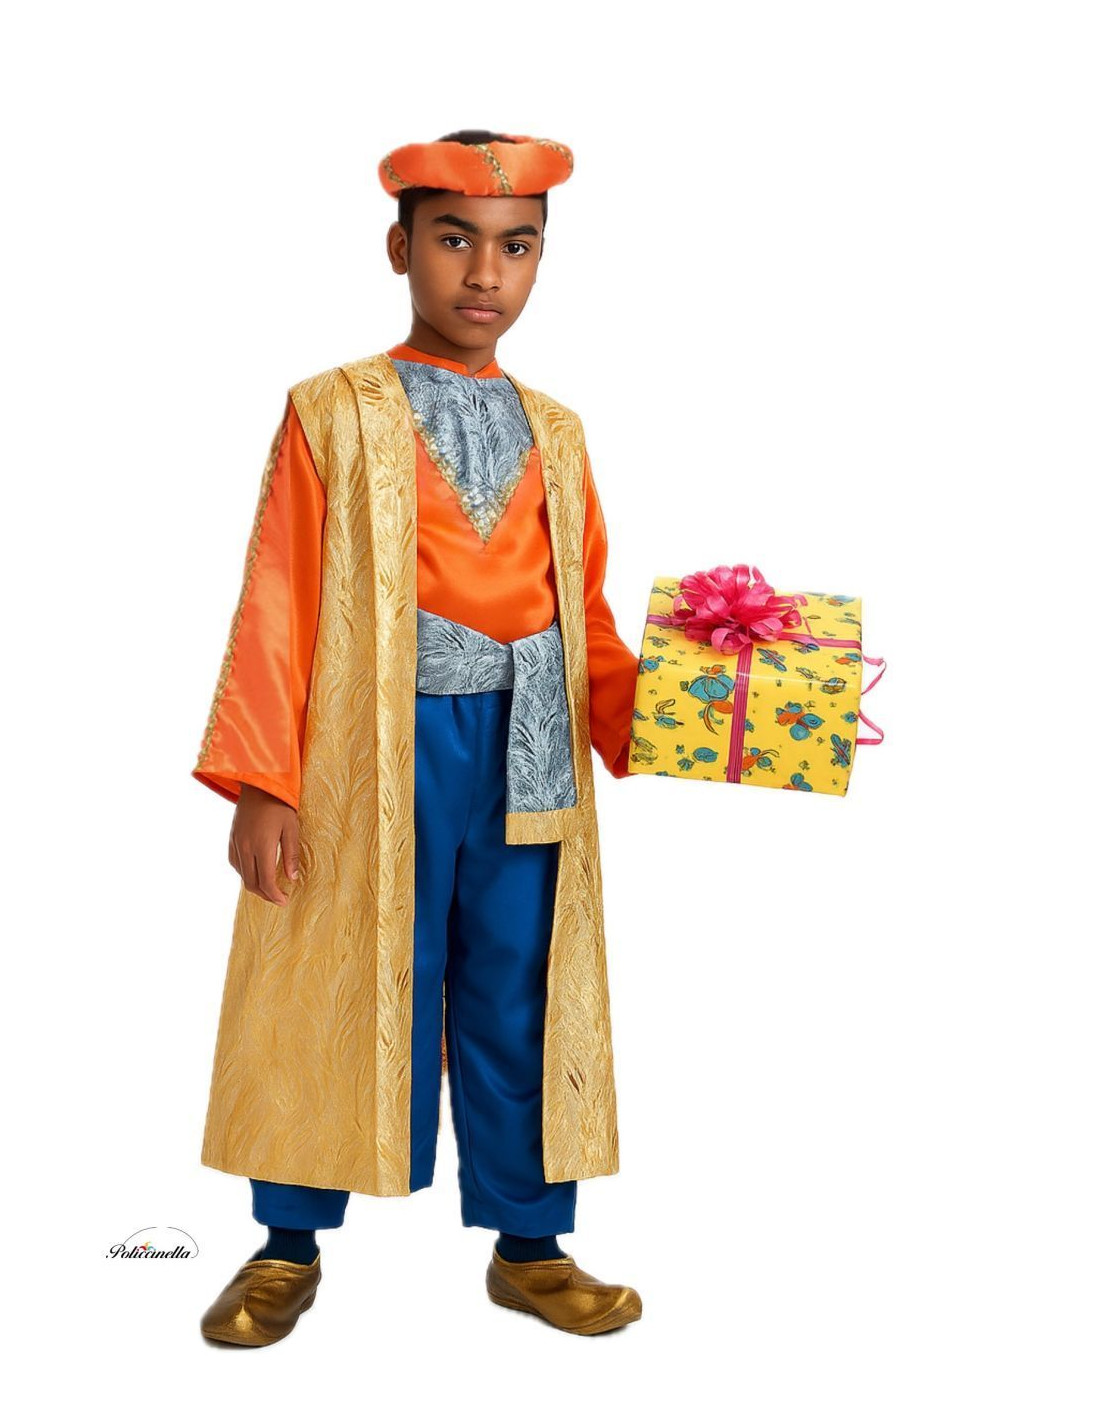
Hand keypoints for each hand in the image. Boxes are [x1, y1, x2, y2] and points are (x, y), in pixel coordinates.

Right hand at [228, 783, 299, 906]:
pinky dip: (245, 873)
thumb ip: (291, 854)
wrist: (258, 784)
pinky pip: (235, 864)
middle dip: (265, 895)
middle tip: (278, 898)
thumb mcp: (292, 828)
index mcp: (262, 846)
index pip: (266, 881)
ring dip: (255, 885)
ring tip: (269, 888)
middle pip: (252, 883)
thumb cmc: (280, 805)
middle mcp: (245, 848)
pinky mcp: (232, 839)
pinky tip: (255, 872)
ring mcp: (236, 843)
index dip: (275, 896)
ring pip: (242, 875)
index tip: (284, 901)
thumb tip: (291, 879)